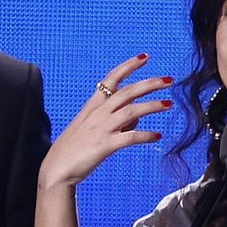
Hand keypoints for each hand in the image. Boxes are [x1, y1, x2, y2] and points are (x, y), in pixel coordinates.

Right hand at [37, 55, 173, 191]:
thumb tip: (138, 115)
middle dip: (150, 83)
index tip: (145, 57)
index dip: (129, 66)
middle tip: (170, 80)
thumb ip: (116, 119)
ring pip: (131, 110)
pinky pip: (130, 137)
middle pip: (128, 91)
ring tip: (169, 104)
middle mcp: (98, 113)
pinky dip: (145, 135)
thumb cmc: (75, 149)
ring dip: (152, 106)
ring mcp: (101, 128)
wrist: (56, 169)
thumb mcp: (93, 128)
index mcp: (93, 106)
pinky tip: (157, 136)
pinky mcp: (104, 146)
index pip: (112, 79)